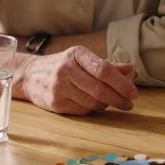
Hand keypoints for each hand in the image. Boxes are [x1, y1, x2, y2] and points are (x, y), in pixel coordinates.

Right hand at [14, 47, 137, 114]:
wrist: (31, 75)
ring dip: (106, 105)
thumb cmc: (64, 66)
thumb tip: (129, 69)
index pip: (103, 69)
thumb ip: (107, 65)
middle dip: (118, 98)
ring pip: (92, 102)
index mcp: (76, 54)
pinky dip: (93, 110)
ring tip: (112, 103)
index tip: (133, 92)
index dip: (121, 83)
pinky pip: (82, 110)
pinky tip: (96, 105)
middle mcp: (66, 69)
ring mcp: (59, 87)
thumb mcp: (83, 59)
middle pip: (99, 89)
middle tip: (129, 104)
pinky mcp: (55, 103)